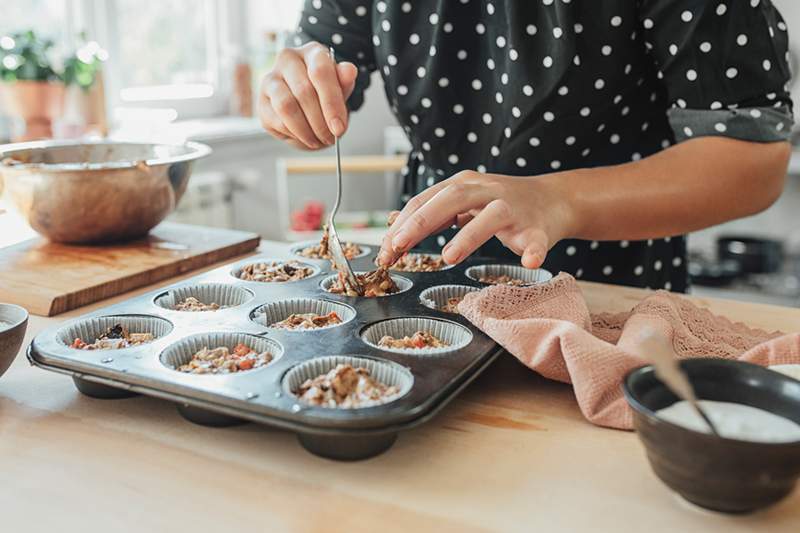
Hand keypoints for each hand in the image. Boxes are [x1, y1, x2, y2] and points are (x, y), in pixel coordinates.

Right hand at [258, 42, 357, 149]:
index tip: (339, 127)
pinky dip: (295, 134)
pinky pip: (278, 121)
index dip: (331, 103)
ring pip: (287, 107)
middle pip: (304, 92)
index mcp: (311, 52)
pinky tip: (305, 136)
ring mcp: (270, 79)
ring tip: (318, 140)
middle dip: (320, 122)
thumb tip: (349, 71)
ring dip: (306, 130)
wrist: (307, 105)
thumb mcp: (341, 87)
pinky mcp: (261, 102)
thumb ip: (345, 80)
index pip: (320, 72)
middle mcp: (287, 60)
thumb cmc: (325, 92)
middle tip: (330, 137)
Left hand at [377, 171, 575, 268]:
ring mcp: (514, 208)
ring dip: (469, 236)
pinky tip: (529, 263)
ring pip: (491, 217)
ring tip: (449, 256)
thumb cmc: (502, 205)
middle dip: (422, 221)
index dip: (404, 222)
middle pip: (452, 199)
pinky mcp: (538, 227)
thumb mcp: (463, 204)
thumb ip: (432, 213)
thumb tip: (394, 223)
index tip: (385, 247)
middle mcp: (487, 191)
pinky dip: (533, 251)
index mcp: (464, 185)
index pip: (427, 200)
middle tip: (399, 245)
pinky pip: (536, 240)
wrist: (553, 200)